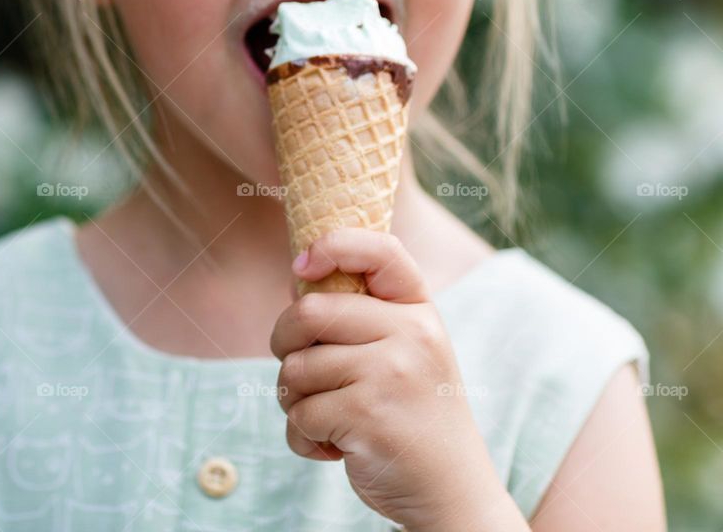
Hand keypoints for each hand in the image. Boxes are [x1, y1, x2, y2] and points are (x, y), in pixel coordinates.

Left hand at [270, 228, 524, 530]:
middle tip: (297, 370)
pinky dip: (303, 437)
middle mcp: (411, 333)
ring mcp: (391, 373)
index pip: (379, 250)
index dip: (332, 245)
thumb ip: (364, 316)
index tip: (301, 267)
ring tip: (328, 418)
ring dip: (294, 401)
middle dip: (283, 344)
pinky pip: (300, 414)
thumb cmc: (411, 414)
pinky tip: (333, 447)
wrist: (451, 489)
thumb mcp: (406, 351)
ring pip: (294, 369)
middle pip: (308, 313)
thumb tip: (297, 281)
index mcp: (419, 310)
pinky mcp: (367, 415)